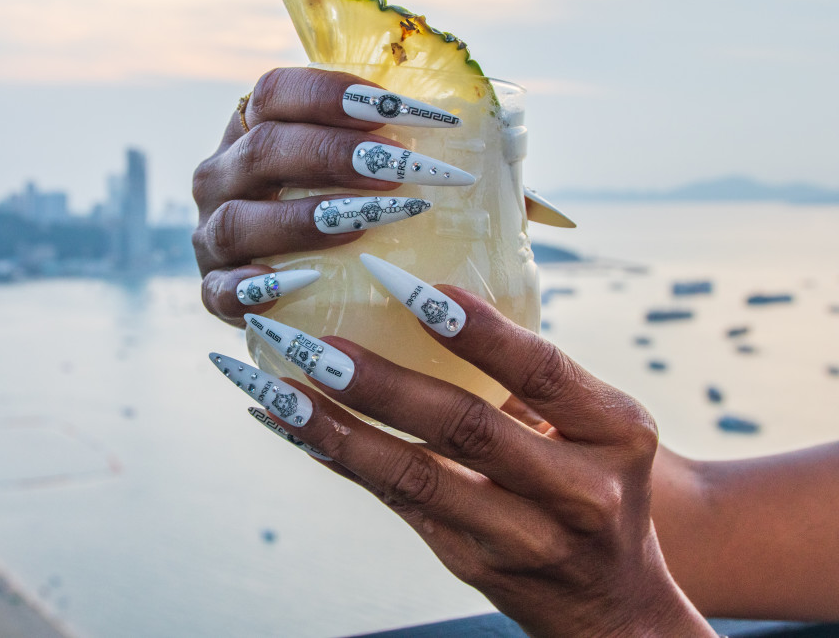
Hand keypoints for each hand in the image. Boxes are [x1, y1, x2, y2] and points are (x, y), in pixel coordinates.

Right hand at [192, 67, 402, 324]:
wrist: (291, 285)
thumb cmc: (341, 208)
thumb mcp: (354, 164)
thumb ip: (393, 139)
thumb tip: (492, 124)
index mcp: (251, 128)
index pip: (275, 92)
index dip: (331, 94)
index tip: (396, 108)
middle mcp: (221, 175)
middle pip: (265, 150)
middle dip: (335, 153)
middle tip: (402, 166)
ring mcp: (210, 234)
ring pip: (241, 219)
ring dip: (306, 217)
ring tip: (368, 219)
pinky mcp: (212, 290)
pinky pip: (219, 291)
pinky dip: (253, 289)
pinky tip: (298, 284)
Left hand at [234, 288, 715, 636]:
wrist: (614, 608)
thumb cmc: (600, 484)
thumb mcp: (600, 426)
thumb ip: (534, 374)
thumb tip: (434, 290)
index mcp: (615, 432)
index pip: (541, 371)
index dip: (478, 330)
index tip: (410, 286)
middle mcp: (575, 489)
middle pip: (464, 426)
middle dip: (381, 383)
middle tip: (313, 342)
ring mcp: (519, 534)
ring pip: (412, 475)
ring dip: (335, 426)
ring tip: (276, 385)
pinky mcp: (468, 561)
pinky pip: (391, 499)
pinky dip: (337, 455)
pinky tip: (290, 421)